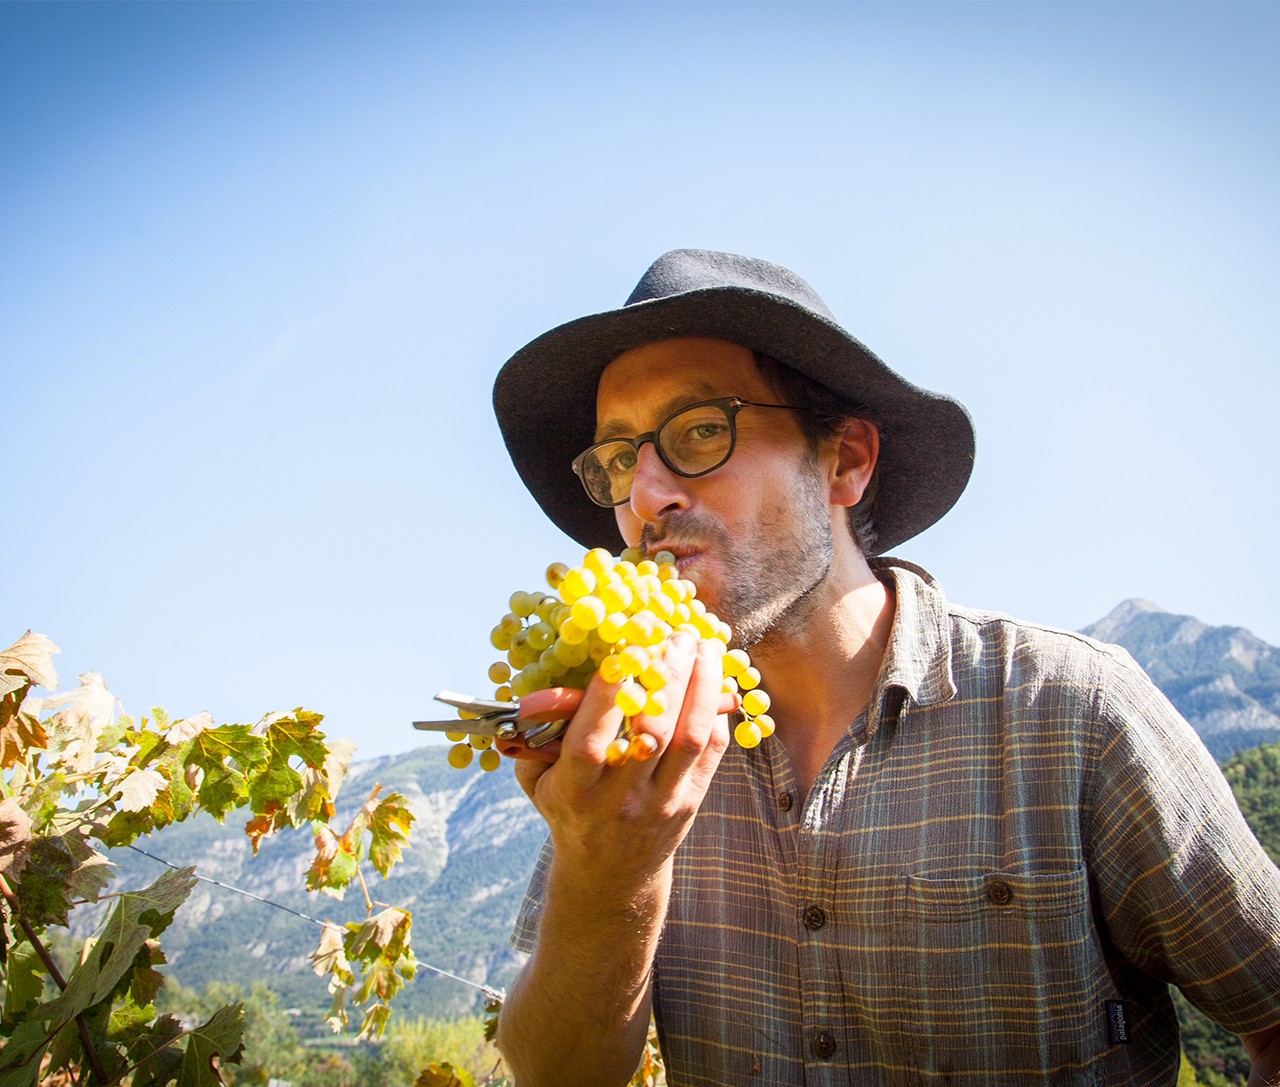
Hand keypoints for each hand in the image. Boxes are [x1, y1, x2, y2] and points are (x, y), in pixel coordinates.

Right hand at [506, 632, 732, 878]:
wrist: (608, 874)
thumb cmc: (567, 809)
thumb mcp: (539, 778)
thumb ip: (540, 732)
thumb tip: (551, 676)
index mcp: (575, 792)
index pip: (591, 742)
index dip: (606, 696)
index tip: (620, 650)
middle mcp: (620, 800)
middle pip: (652, 732)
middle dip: (668, 675)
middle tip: (676, 635)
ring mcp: (661, 802)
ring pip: (689, 737)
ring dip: (702, 685)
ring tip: (705, 646)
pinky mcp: (691, 802)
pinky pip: (711, 751)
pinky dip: (715, 711)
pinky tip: (713, 680)